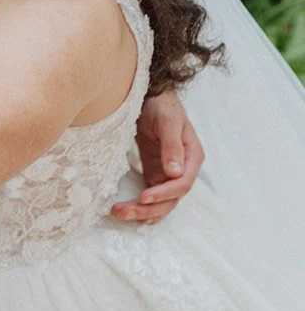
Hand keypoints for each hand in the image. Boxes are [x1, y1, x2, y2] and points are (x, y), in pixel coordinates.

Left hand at [111, 91, 204, 224]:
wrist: (150, 97)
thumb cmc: (162, 105)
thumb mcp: (167, 121)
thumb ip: (172, 146)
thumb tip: (175, 172)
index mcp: (192, 157)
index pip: (182, 184)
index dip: (163, 194)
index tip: (143, 197)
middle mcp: (183, 169)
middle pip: (170, 199)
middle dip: (148, 208)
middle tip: (123, 211)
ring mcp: (169, 174)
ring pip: (160, 202)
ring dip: (142, 211)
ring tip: (119, 213)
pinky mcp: (155, 173)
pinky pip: (152, 196)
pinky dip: (142, 207)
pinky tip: (129, 214)